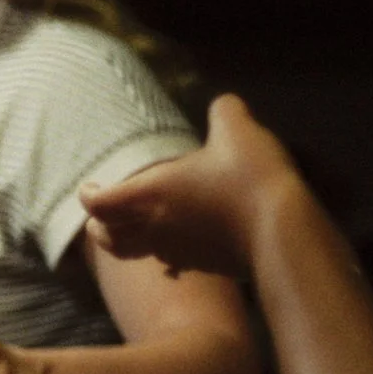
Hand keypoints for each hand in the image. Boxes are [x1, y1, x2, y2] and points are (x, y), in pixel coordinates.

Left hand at [79, 94, 301, 282]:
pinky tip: (182, 242)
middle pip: (110, 239)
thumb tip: (223, 106)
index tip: (89, 187)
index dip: (89, 196)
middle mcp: (156, 228)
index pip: (100, 204)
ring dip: (130, 242)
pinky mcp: (207, 267)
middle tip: (100, 219)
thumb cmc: (249, 178)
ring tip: (136, 229)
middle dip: (100, 228)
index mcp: (150, 195)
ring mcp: (180, 253)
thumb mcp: (237, 130)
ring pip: (139, 254)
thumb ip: (224, 112)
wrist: (283, 233)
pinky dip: (167, 253)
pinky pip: (175, 262)